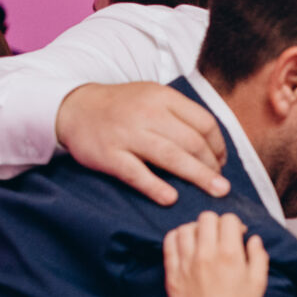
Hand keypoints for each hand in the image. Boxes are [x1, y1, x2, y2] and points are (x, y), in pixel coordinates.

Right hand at [55, 82, 228, 206]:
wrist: (75, 108)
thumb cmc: (123, 107)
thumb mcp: (153, 97)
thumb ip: (180, 115)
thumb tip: (213, 146)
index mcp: (163, 97)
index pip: (204, 122)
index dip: (219, 145)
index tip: (221, 161)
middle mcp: (148, 114)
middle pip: (192, 142)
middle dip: (212, 165)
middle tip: (220, 184)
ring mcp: (127, 134)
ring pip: (171, 157)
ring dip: (198, 176)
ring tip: (216, 191)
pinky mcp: (109, 155)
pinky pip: (136, 173)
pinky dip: (155, 187)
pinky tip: (171, 199)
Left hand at [163, 212, 267, 296]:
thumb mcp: (258, 284)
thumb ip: (258, 257)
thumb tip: (253, 239)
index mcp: (230, 254)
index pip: (228, 219)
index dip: (234, 223)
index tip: (236, 234)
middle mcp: (206, 254)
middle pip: (206, 218)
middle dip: (216, 223)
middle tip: (219, 236)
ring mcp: (186, 263)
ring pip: (186, 228)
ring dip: (196, 229)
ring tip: (201, 239)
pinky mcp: (172, 273)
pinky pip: (169, 243)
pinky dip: (177, 238)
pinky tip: (185, 244)